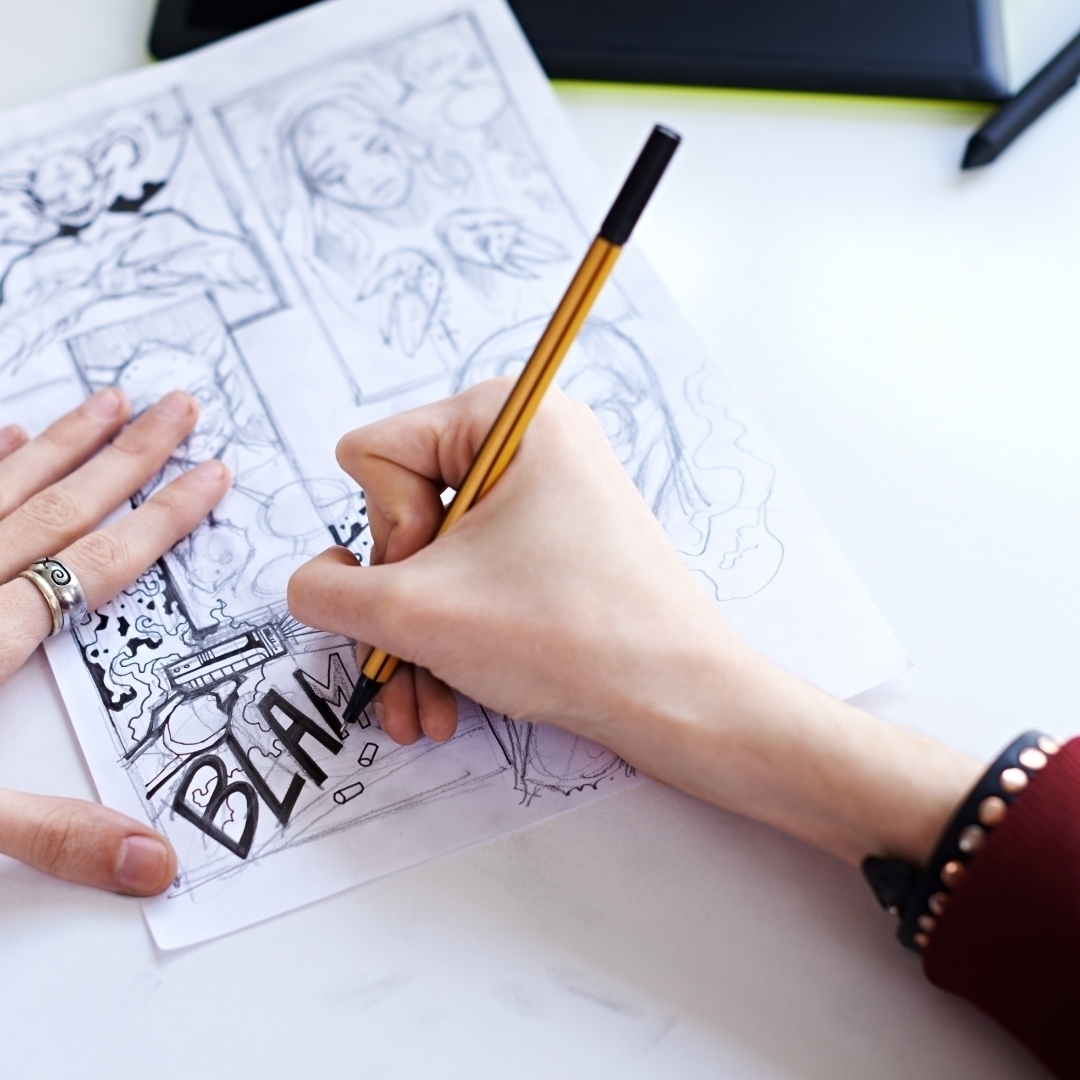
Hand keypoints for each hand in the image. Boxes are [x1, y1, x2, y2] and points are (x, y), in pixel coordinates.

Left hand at [0, 388, 229, 893]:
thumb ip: (55, 834)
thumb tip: (158, 864)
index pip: (99, 564)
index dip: (164, 519)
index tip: (212, 476)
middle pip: (63, 505)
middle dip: (131, 454)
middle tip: (181, 406)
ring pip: (6, 485)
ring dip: (66, 439)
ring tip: (113, 399)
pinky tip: (8, 431)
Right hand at [289, 381, 980, 865]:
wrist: (678, 704)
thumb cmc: (566, 637)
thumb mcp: (416, 611)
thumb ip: (327, 590)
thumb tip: (310, 580)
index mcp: (507, 415)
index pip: (372, 453)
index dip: (384, 530)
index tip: (435, 576)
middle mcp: (527, 444)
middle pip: (400, 513)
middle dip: (398, 604)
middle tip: (421, 657)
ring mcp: (542, 498)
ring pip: (433, 564)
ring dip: (416, 641)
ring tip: (420, 714)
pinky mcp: (552, 549)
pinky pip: (472, 582)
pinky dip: (452, 641)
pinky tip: (443, 706)